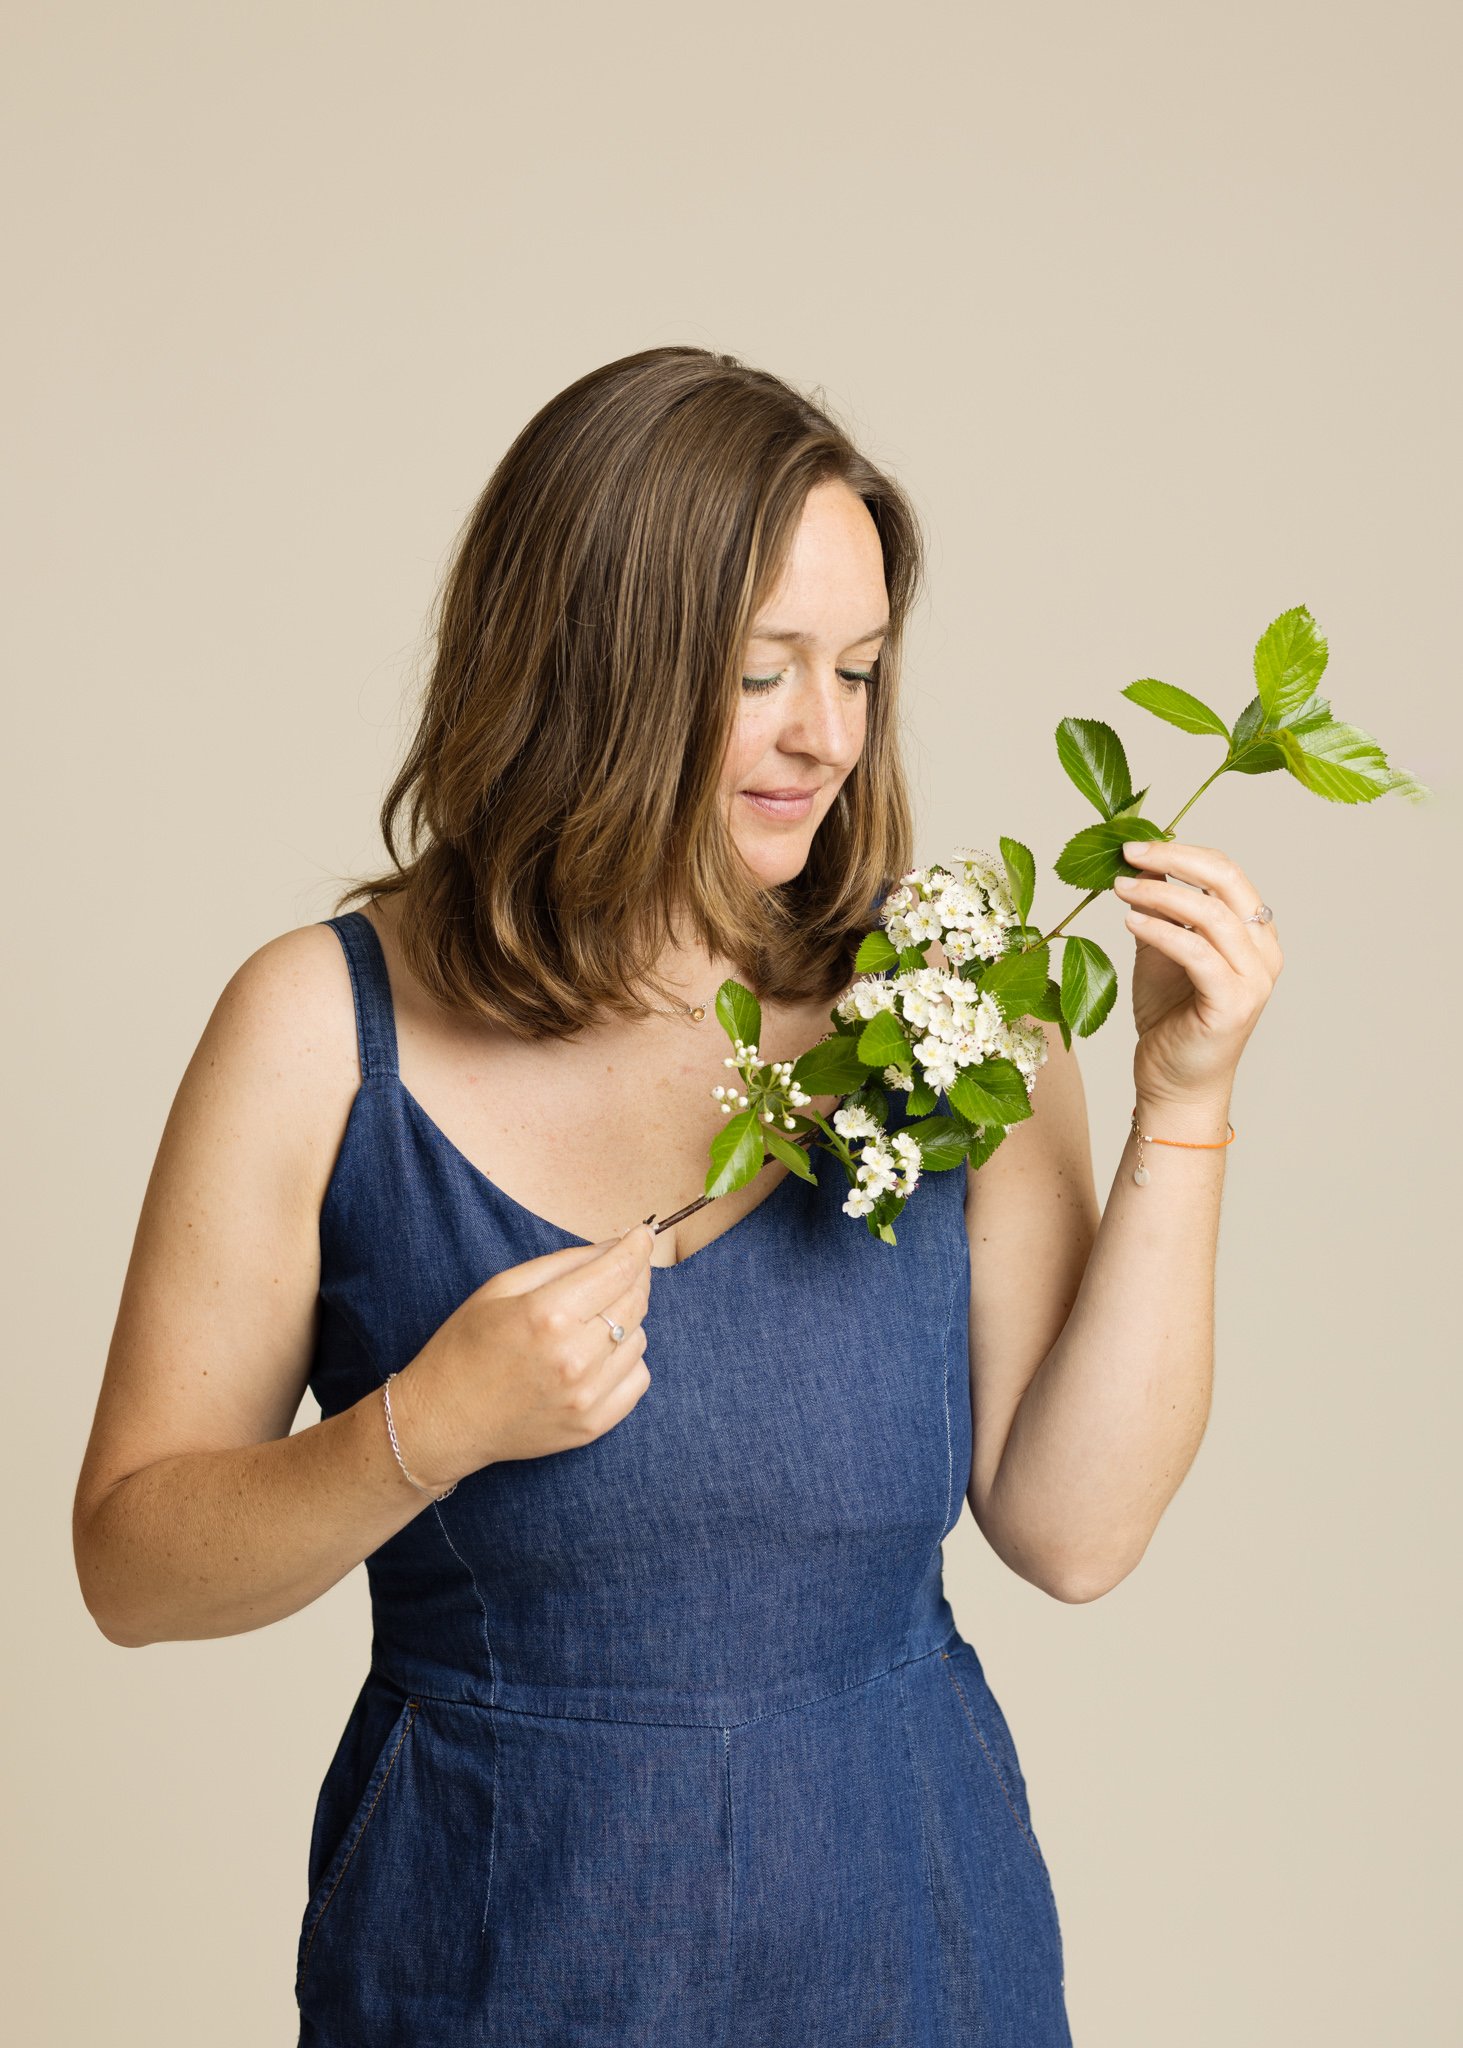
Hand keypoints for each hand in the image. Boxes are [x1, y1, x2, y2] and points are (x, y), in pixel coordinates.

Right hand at [394, 1224, 656, 1486]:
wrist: (443, 1421)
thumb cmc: (466, 1347)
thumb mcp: (502, 1288)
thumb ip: (563, 1263)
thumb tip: (616, 1247)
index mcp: (547, 1314)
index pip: (617, 1271)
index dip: (637, 1247)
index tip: (643, 1236)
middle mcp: (574, 1356)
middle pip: (635, 1302)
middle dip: (635, 1278)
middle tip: (623, 1270)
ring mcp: (586, 1396)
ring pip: (639, 1339)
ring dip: (625, 1322)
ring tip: (592, 1321)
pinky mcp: (592, 1425)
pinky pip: (637, 1378)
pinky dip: (626, 1361)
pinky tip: (597, 1356)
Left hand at [1113, 839, 1282, 1107]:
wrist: (1173, 1082)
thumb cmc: (1170, 1017)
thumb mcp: (1160, 950)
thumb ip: (1160, 909)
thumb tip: (1141, 863)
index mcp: (1253, 932)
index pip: (1226, 872)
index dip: (1180, 852)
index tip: (1134, 846)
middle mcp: (1264, 952)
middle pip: (1226, 881)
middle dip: (1174, 860)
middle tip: (1128, 853)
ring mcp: (1254, 979)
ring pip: (1212, 915)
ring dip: (1161, 895)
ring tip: (1120, 889)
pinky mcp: (1233, 1005)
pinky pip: (1198, 954)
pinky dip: (1161, 931)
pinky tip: (1131, 922)